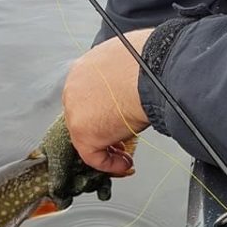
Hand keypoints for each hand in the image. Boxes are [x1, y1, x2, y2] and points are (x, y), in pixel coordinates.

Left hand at [62, 29, 153, 174]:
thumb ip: (122, 75)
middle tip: (120, 142)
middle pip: (84, 116)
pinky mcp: (83, 134)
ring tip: (125, 156)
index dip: (102, 111)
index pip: (87, 96)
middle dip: (103, 131)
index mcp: (83, 68)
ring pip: (86, 137)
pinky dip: (109, 164)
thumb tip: (134, 84)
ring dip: (107, 149)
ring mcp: (75, 112)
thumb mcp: (129, 61)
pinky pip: (93, 157)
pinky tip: (125, 164)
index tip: (116, 119)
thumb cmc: (148, 63)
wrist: (152, 72)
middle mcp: (73, 88)